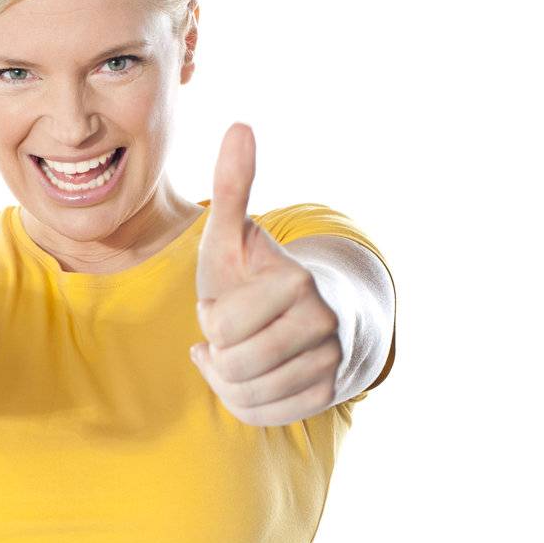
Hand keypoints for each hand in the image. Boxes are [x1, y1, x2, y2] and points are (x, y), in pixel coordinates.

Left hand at [192, 123, 343, 425]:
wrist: (317, 310)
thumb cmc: (259, 273)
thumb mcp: (235, 235)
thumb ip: (231, 187)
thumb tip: (240, 126)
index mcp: (297, 282)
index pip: (222, 328)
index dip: (211, 320)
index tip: (226, 302)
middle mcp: (324, 323)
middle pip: (236, 366)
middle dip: (219, 354)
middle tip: (230, 334)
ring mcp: (332, 362)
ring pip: (249, 396)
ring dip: (229, 382)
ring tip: (237, 355)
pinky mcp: (329, 394)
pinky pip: (267, 416)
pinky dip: (248, 402)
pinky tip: (252, 378)